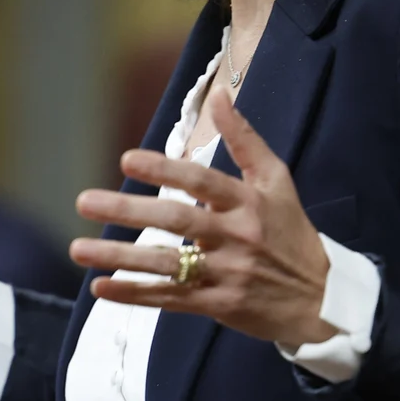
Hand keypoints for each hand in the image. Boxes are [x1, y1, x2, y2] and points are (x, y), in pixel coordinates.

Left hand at [70, 90, 336, 348]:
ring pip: (166, 264)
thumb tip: (220, 95)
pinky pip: (170, 299)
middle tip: (83, 201)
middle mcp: (236, 237)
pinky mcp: (218, 305)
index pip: (202, 182)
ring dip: (120, 258)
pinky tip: (100, 288)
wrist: (321, 298)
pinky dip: (135, 294)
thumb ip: (245, 139)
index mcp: (248, 203)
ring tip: (78, 249)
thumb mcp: (276, 180)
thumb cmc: (291, 232)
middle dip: (128, 211)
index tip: (126, 159)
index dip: (165, 170)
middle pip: (176, 222)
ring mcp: (226, 274)